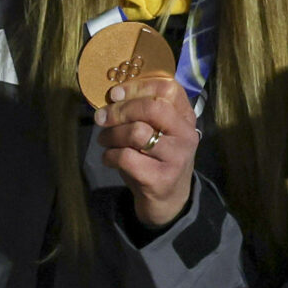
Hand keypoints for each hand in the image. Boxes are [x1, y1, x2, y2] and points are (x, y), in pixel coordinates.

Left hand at [94, 75, 199, 227]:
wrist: (168, 200)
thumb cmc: (156, 158)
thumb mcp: (157, 131)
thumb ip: (143, 112)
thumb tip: (112, 95)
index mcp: (186, 117)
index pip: (168, 88)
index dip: (137, 86)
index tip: (114, 93)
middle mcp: (186, 135)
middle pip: (152, 107)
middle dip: (120, 110)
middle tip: (101, 117)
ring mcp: (176, 158)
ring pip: (136, 132)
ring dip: (111, 134)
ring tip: (103, 140)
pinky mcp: (160, 179)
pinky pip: (126, 157)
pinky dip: (109, 156)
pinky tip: (109, 158)